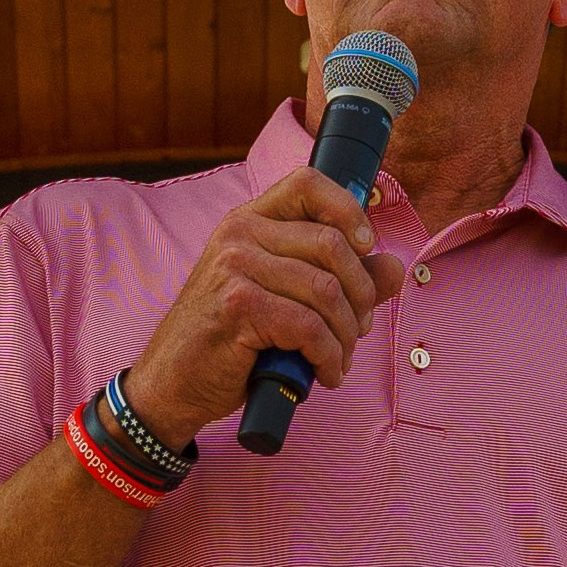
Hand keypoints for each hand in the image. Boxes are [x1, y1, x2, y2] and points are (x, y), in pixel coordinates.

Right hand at [126, 164, 404, 437]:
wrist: (173, 382)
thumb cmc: (230, 340)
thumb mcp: (284, 299)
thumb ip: (341, 280)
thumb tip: (394, 267)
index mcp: (249, 221)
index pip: (308, 183)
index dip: (348, 209)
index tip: (366, 245)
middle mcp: (239, 234)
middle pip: (333, 245)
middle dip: (361, 295)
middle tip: (359, 328)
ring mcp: (235, 267)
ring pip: (327, 292)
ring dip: (347, 335)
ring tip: (339, 358)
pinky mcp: (238, 305)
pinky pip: (310, 327)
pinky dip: (329, 357)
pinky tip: (325, 373)